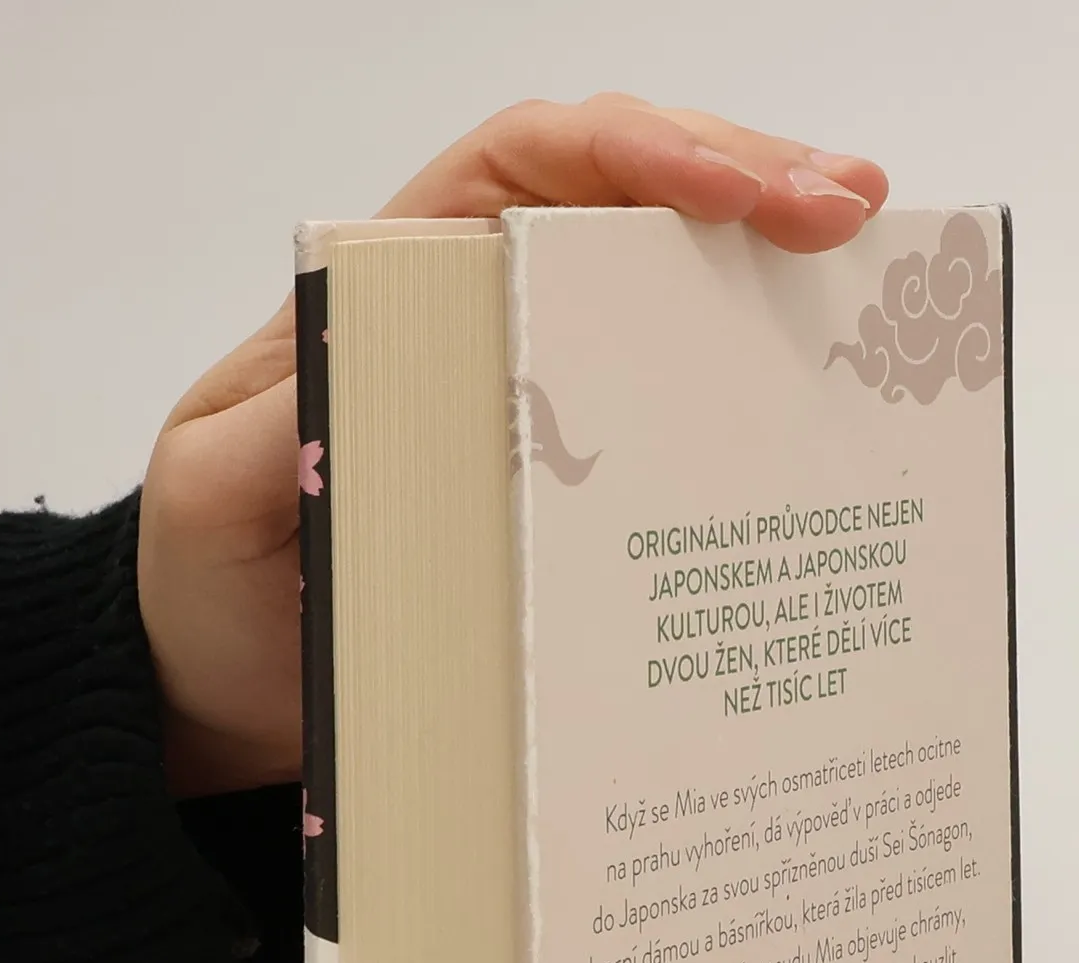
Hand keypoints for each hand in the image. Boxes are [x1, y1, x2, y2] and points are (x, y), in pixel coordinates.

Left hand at [139, 96, 888, 797]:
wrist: (225, 693)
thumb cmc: (210, 584)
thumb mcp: (215, 500)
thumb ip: (276, 434)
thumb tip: (368, 390)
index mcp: (396, 289)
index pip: (529, 167)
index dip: (641, 152)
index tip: (740, 192)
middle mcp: (478, 322)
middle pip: (626, 206)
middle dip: (745, 186)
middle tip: (851, 214)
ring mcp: (531, 403)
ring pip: (663, 300)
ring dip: (766, 280)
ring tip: (868, 278)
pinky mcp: (563, 490)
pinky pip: (663, 420)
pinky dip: (743, 398)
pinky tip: (815, 406)